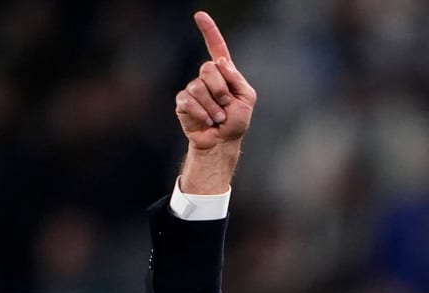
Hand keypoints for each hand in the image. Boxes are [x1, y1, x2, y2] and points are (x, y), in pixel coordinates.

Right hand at [175, 11, 256, 150]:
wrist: (222, 142)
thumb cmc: (236, 121)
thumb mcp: (246, 99)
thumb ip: (236, 79)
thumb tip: (221, 62)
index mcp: (224, 73)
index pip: (216, 48)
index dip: (209, 31)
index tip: (200, 15)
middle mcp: (207, 77)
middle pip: (208, 68)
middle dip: (221, 89)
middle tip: (226, 105)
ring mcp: (194, 88)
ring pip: (199, 86)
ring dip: (213, 106)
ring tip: (217, 117)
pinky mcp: (183, 101)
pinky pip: (189, 100)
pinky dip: (203, 113)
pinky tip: (207, 121)